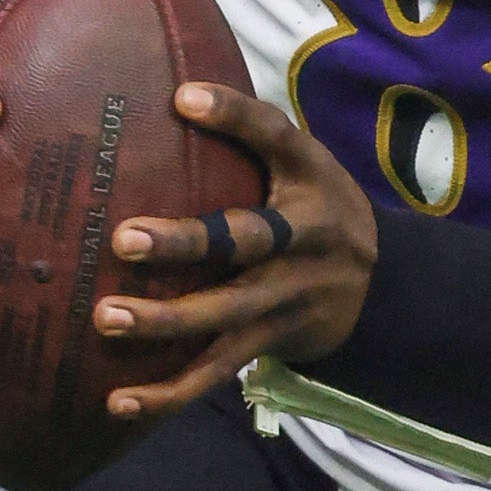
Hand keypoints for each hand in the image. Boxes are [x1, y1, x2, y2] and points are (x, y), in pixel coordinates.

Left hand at [88, 85, 378, 423]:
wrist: (383, 286)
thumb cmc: (317, 206)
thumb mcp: (303, 162)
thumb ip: (250, 133)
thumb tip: (171, 90)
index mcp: (310, 181)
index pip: (276, 138)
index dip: (234, 117)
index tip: (182, 97)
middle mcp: (304, 241)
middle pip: (244, 243)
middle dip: (186, 244)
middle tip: (124, 239)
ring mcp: (287, 299)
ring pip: (225, 316)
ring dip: (166, 322)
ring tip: (107, 319)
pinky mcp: (270, 343)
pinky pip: (217, 372)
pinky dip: (170, 392)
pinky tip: (119, 400)